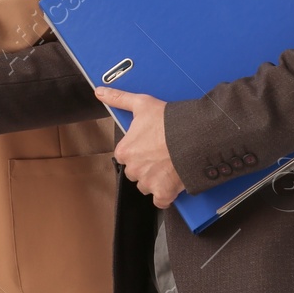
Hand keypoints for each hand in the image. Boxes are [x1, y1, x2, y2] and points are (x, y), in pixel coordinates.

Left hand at [96, 87, 182, 207]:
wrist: (194, 136)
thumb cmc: (168, 121)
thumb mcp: (142, 104)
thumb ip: (119, 99)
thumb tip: (99, 92)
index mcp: (124, 151)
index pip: (125, 155)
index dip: (138, 150)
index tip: (150, 144)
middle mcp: (133, 170)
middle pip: (135, 172)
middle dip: (146, 166)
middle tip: (161, 154)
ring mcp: (148, 183)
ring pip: (147, 186)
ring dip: (155, 179)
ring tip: (169, 165)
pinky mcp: (163, 194)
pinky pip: (161, 200)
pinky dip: (166, 194)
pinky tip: (172, 182)